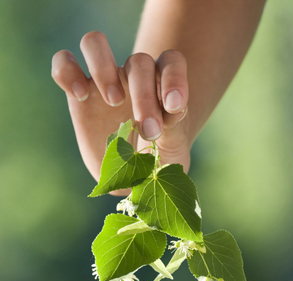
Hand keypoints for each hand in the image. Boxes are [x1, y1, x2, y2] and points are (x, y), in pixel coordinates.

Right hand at [52, 31, 190, 193]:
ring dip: (103, 68)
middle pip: (139, 61)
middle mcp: (135, 75)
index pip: (172, 62)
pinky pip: (63, 63)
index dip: (174, 78)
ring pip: (94, 43)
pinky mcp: (78, 93)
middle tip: (148, 131)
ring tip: (114, 101)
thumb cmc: (162, 154)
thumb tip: (170, 112)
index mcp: (163, 83)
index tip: (173, 107)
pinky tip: (80, 96)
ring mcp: (105, 80)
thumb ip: (174, 128)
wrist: (135, 171)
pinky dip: (66, 71)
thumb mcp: (174, 147)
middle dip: (144, 97)